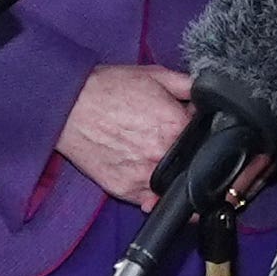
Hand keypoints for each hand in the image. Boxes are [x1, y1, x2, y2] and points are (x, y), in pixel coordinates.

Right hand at [56, 64, 193, 207]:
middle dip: (185, 154)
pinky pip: (149, 200)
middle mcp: (162, 155)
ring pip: (172, 188)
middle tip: (168, 141)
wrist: (68, 106)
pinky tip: (145, 173)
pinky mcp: (124, 190)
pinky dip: (151, 192)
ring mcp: (143, 177)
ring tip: (155, 158)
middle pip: (190, 165)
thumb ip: (188, 86)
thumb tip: (208, 99)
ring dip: (170, 176)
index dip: (200, 134)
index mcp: (175, 126)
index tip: (191, 133)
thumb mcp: (154, 75)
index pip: (205, 140)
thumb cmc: (107, 88)